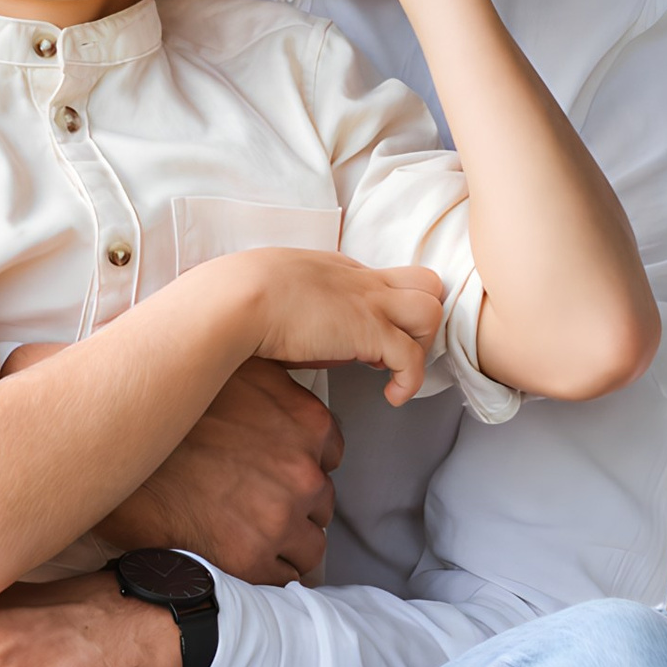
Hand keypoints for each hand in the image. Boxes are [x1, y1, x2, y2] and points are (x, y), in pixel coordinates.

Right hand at [93, 353, 343, 579]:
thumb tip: (288, 395)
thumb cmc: (166, 409)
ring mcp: (279, 518)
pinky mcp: (250, 558)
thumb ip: (275, 387)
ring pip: (310, 544)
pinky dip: (265, 571)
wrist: (109, 453)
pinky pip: (282, 578)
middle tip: (252, 500)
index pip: (328, 453)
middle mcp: (302, 470)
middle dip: (293, 503)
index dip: (299, 462)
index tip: (274, 468)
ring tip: (245, 533)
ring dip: (285, 542)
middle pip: (320, 500)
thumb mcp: (235, 370)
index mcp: (306, 422)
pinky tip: (235, 555)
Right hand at [226, 246, 443, 408]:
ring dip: (420, 345)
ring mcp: (369, 303)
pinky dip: (410, 381)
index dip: (387, 314)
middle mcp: (361, 280)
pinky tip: (392, 396)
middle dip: (419, 320)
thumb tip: (307, 334)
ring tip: (394, 370)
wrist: (234, 301)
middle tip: (394, 350)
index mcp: (338, 270)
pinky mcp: (369, 331)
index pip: (387, 281)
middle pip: (425, 283)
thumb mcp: (274, 291)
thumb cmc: (238, 300)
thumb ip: (299, 306)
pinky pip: (412, 357)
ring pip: (431, 310)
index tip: (366, 342)